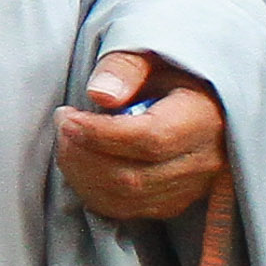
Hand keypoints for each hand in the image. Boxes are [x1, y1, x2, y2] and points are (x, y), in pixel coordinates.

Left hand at [56, 50, 226, 221]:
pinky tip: (81, 162)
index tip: (67, 117)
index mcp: (204, 118)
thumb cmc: (172, 70)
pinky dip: (93, 190)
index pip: (150, 139)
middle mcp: (203, 161)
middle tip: (62, 123)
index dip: (100, 134)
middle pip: (133, 176)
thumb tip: (101, 95)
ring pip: (126, 199)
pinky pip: (126, 210)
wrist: (200, 96)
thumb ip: (125, 68)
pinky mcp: (173, 203)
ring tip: (67, 140)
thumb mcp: (152, 54)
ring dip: (83, 174)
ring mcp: (191, 188)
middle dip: (83, 154)